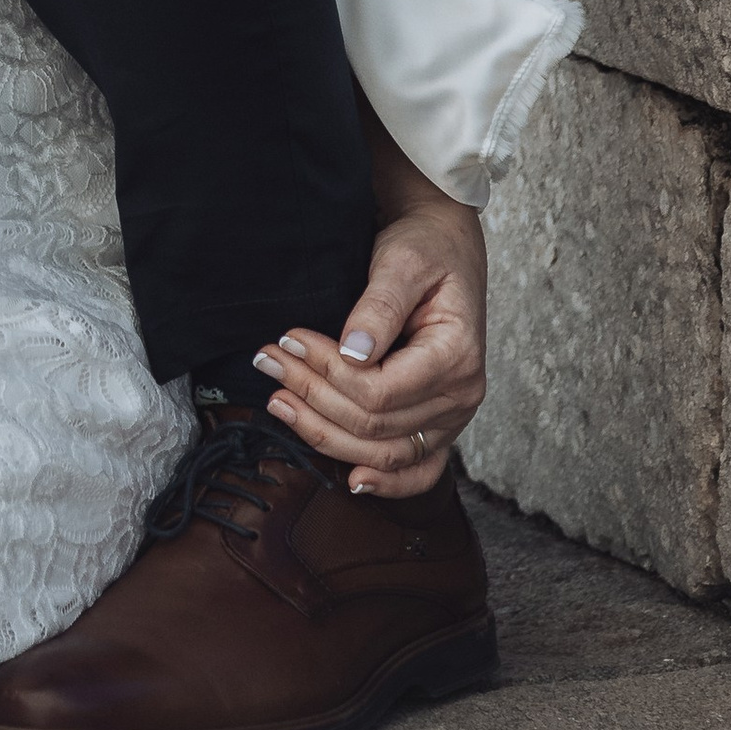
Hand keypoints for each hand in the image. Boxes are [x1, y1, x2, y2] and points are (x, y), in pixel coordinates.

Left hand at [252, 191, 486, 497]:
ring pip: (384, 452)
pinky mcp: (438, 425)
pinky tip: (351, 479)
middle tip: (269, 361)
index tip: (289, 339)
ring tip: (280, 402)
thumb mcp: (403, 262)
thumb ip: (380, 306)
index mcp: (457, 358)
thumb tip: (353, 352)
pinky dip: (386, 481)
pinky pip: (417, 471)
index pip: (380, 391)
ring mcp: (451, 418)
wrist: (445, 248)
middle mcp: (461, 398)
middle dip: (313, 396)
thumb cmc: (426, 249)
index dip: (327, 373)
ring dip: (326, 433)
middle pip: (375, 424)